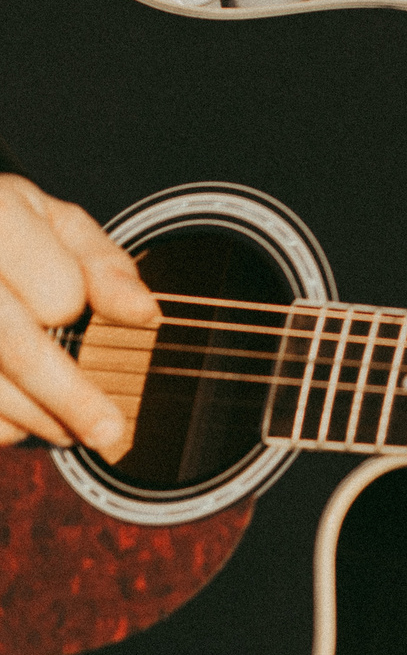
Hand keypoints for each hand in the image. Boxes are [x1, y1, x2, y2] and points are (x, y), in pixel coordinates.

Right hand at [0, 175, 158, 459]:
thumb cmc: (5, 225)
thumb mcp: (57, 222)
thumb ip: (104, 265)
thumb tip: (145, 313)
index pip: (55, 290)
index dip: (70, 307)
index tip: (71, 311)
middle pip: (15, 346)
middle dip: (70, 397)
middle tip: (110, 432)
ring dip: (33, 416)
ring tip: (73, 431)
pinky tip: (21, 420)